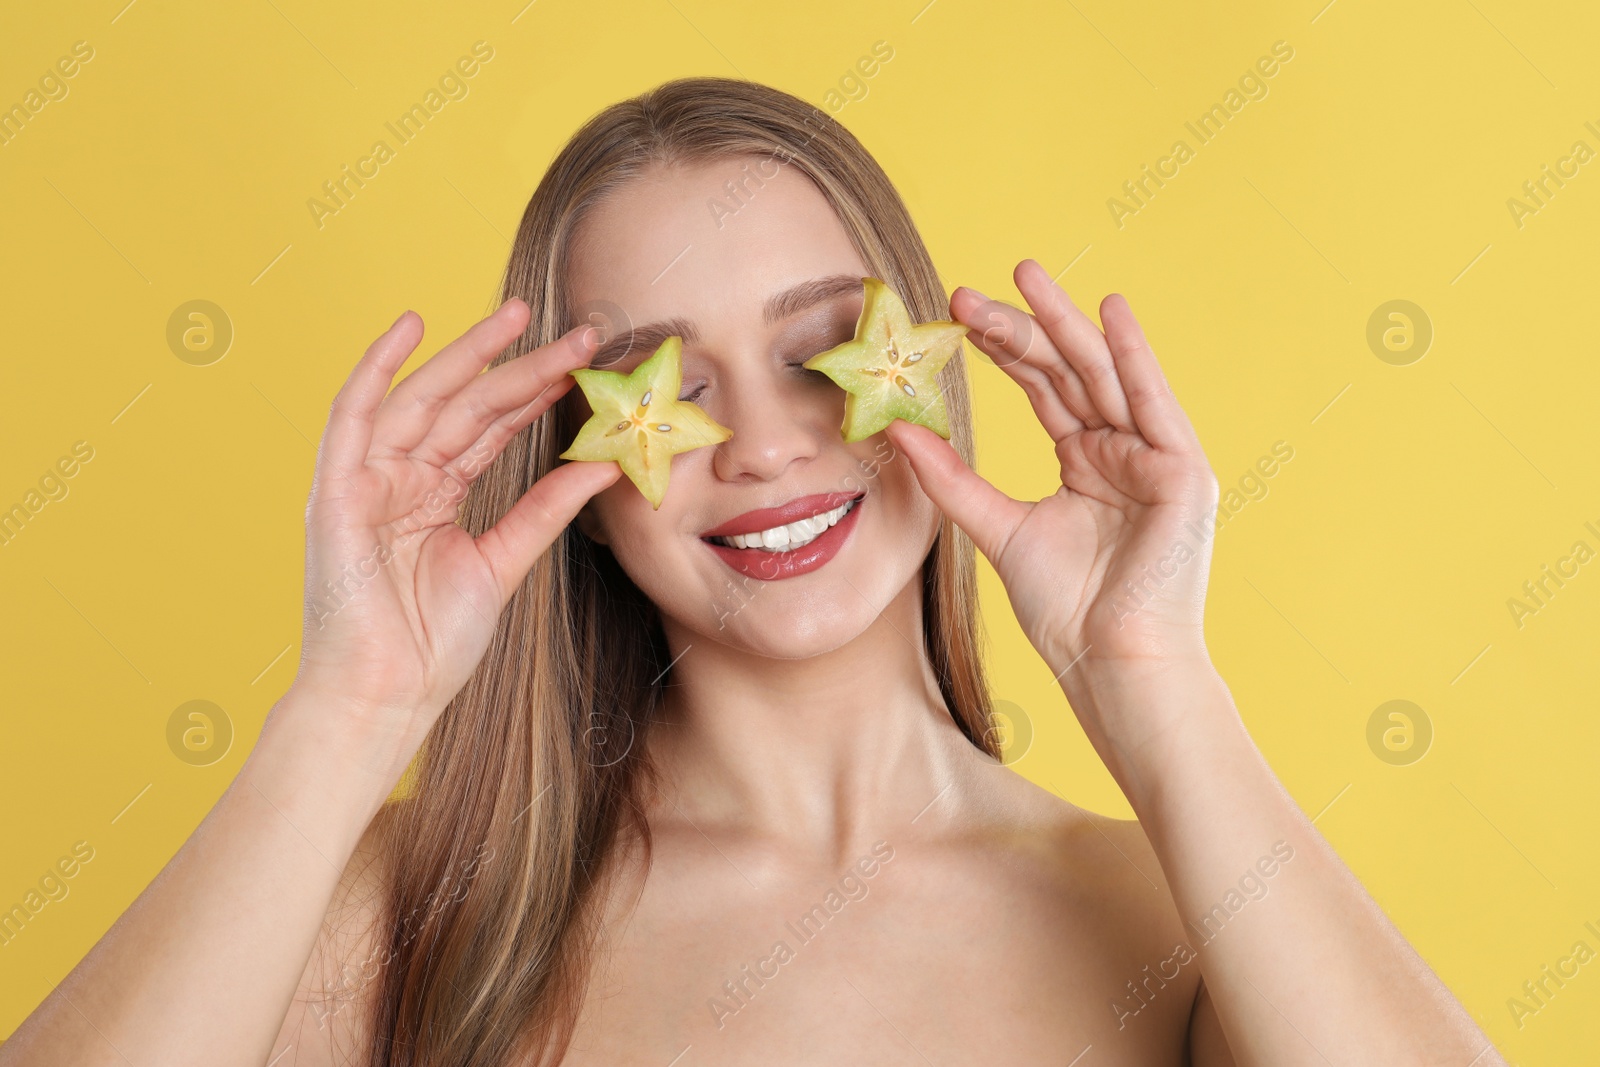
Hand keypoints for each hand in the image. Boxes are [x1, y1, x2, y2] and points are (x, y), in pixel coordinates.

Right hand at [289, 299, 620, 770]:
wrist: (387, 695)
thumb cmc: (433, 644)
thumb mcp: (504, 562)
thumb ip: (546, 509)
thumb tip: (604, 465)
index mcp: (435, 497)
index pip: (491, 430)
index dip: (536, 394)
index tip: (586, 365)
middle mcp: (401, 479)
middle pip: (467, 407)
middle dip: (520, 366)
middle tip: (577, 333)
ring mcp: (367, 481)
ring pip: (426, 400)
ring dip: (472, 357)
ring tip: (522, 318)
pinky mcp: (337, 490)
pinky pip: (353, 415)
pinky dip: (377, 368)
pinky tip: (411, 326)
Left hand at [886, 260, 1219, 740]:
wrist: (1112, 666)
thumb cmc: (1066, 612)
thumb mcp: (997, 529)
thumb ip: (952, 479)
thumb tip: (898, 430)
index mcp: (1085, 462)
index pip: (1040, 388)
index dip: (999, 350)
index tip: (952, 316)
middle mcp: (1122, 450)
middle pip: (1066, 372)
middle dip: (1019, 327)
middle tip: (967, 292)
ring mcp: (1155, 458)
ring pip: (1102, 375)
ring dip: (1065, 322)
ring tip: (1026, 274)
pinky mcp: (1183, 472)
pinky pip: (1154, 402)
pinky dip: (1135, 356)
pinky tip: (1111, 311)